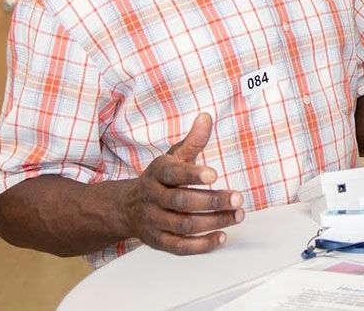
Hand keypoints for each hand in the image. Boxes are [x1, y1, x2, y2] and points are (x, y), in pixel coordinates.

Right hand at [120, 113, 244, 254]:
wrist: (126, 207)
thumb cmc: (159, 179)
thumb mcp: (173, 157)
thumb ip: (192, 141)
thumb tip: (206, 117)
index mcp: (157, 174)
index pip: (173, 174)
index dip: (193, 175)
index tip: (214, 174)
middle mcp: (153, 198)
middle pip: (182, 202)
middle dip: (212, 201)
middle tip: (238, 199)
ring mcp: (154, 221)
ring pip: (183, 225)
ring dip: (213, 221)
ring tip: (237, 215)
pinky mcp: (158, 241)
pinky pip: (179, 246)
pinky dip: (201, 245)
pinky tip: (221, 236)